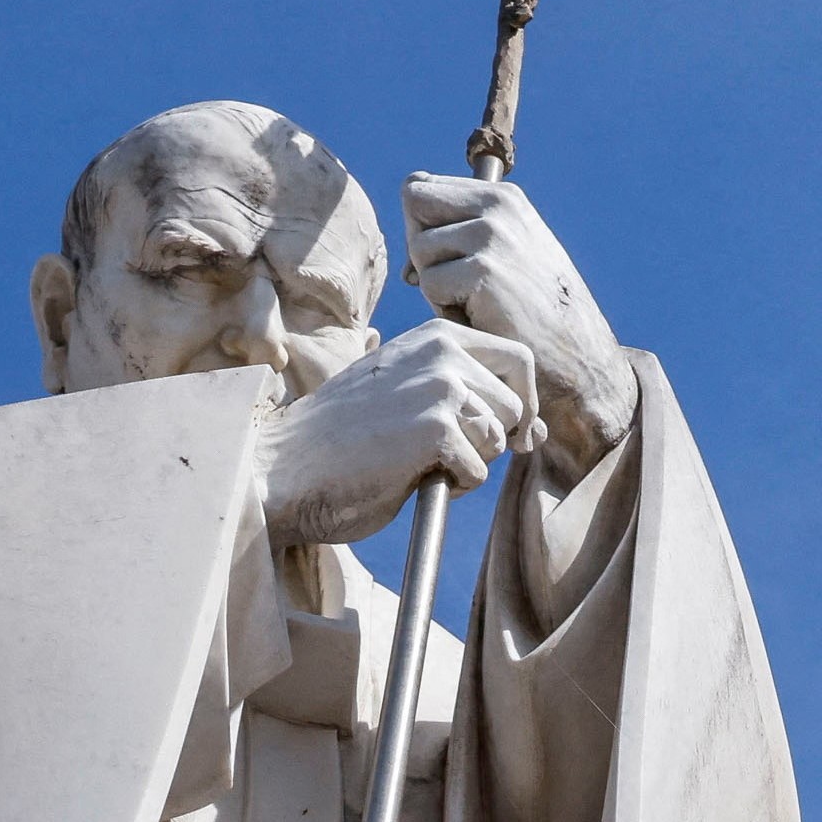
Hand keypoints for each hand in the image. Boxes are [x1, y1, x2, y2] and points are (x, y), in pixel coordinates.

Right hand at [259, 322, 535, 547]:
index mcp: (436, 335)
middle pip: (516, 405)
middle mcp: (442, 351)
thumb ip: (465, 393)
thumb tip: (535, 428)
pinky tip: (410, 476)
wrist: (287, 466)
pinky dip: (452, 486)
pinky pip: (479, 472)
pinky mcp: (436, 431)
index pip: (518, 359)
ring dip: (468, 463)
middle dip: (492, 439)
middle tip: (442, 452)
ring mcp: (440, 388)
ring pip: (498, 440)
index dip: (522, 402)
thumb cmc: (346, 437)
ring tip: (415, 460)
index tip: (508, 434)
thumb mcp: (407, 391)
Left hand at [402, 174, 633, 473]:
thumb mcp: (507, 250)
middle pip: (414, 206)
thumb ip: (464, 220)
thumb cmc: (533, 314)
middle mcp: (499, 206)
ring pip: (420, 250)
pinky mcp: (484, 272)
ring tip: (480, 305)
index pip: (421, 187)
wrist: (577, 361)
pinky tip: (484, 322)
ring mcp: (492, 236)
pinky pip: (430, 284)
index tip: (453, 259)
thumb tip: (411, 191)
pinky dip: (449, 312)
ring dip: (438, 285)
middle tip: (464, 286)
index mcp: (503, 197)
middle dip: (424, 248)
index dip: (423, 226)